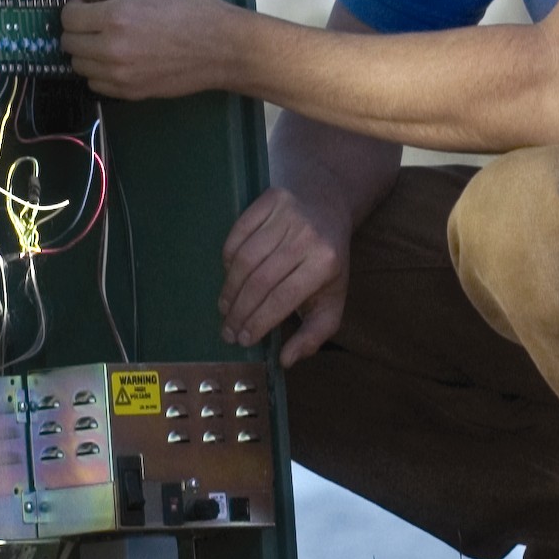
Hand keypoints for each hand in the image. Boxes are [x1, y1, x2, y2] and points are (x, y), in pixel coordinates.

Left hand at [61, 0, 243, 98]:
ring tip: (107, 41)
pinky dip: (99, 71)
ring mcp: (119, 75)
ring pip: (78, 66)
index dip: (74, 8)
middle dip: (77, 30)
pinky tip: (117, 59)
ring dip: (86, 52)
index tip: (85, 5)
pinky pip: (95, 84)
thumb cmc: (193, 7)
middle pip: (68, 43)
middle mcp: (111, 49)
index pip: (69, 17)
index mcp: (116, 16)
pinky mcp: (130, 93)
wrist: (223, 48)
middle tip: (95, 22)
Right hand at [219, 185, 354, 365]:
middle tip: (228, 330)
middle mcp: (306, 236)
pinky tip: (229, 276)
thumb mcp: (332, 298)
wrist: (328, 205)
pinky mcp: (270, 199)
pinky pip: (238, 232)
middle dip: (239, 311)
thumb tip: (287, 359)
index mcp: (325, 263)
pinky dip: (228, 257)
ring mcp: (287, 214)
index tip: (243, 339)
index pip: (283, 299)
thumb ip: (315, 333)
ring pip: (245, 258)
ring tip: (225, 308)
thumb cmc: (328, 260)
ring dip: (230, 288)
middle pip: (261, 281)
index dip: (258, 322)